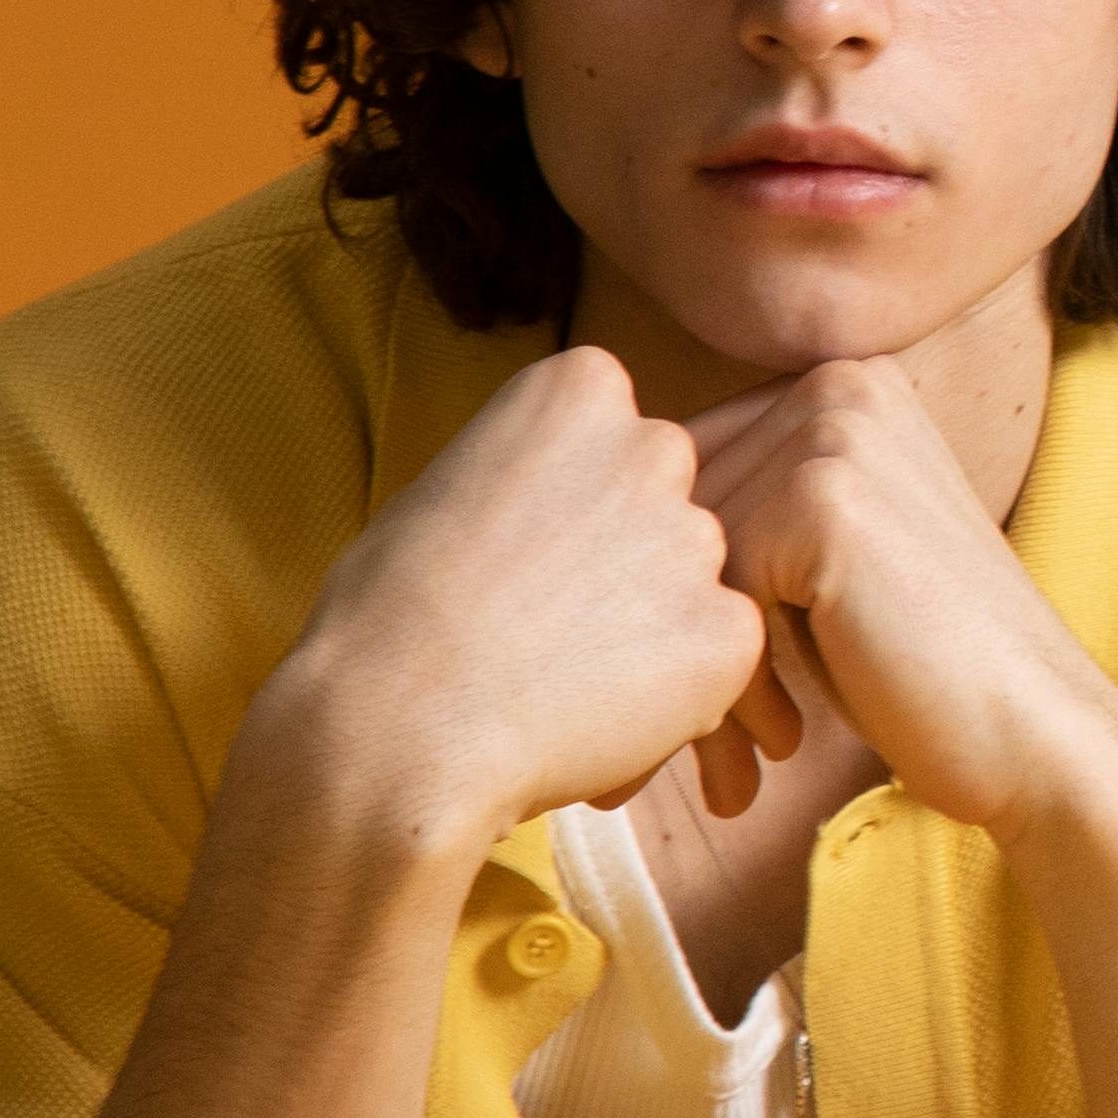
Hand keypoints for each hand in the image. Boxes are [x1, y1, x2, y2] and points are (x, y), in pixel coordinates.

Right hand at [262, 345, 789, 862]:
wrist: (397, 728)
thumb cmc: (388, 616)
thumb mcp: (445, 489)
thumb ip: (531, 474)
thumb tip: (560, 501)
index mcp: (580, 389)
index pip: (613, 431)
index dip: (570, 497)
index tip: (524, 544)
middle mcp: (655, 446)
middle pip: (665, 497)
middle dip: (626, 551)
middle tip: (549, 618)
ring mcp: (698, 539)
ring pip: (693, 580)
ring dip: (651, 621)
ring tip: (560, 677)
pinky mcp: (729, 631)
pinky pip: (719, 656)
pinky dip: (678, 689)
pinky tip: (596, 714)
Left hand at [683, 359, 1117, 853]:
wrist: (1036, 734)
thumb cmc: (926, 667)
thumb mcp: (830, 564)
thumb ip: (750, 513)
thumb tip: (589, 529)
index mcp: (846, 383)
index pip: (692, 473)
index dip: (669, 591)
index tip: (673, 695)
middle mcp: (841, 385)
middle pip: (677, 511)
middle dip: (670, 640)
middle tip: (680, 755)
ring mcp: (837, 433)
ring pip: (685, 557)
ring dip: (696, 674)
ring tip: (732, 766)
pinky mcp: (826, 499)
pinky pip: (714, 590)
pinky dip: (730, 681)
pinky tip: (779, 743)